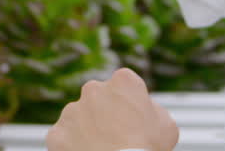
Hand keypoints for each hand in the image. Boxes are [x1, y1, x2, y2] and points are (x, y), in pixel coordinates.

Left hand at [47, 69, 178, 150]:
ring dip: (86, 130)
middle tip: (115, 138)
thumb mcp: (166, 126)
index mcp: (123, 81)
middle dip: (104, 114)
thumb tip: (145, 109)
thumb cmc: (147, 149)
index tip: (133, 121)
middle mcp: (94, 89)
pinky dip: (71, 147)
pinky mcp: (57, 133)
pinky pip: (63, 138)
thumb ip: (152, 109)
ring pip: (78, 118)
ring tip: (100, 150)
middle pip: (98, 99)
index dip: (129, 104)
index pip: (124, 85)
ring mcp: (72, 111)